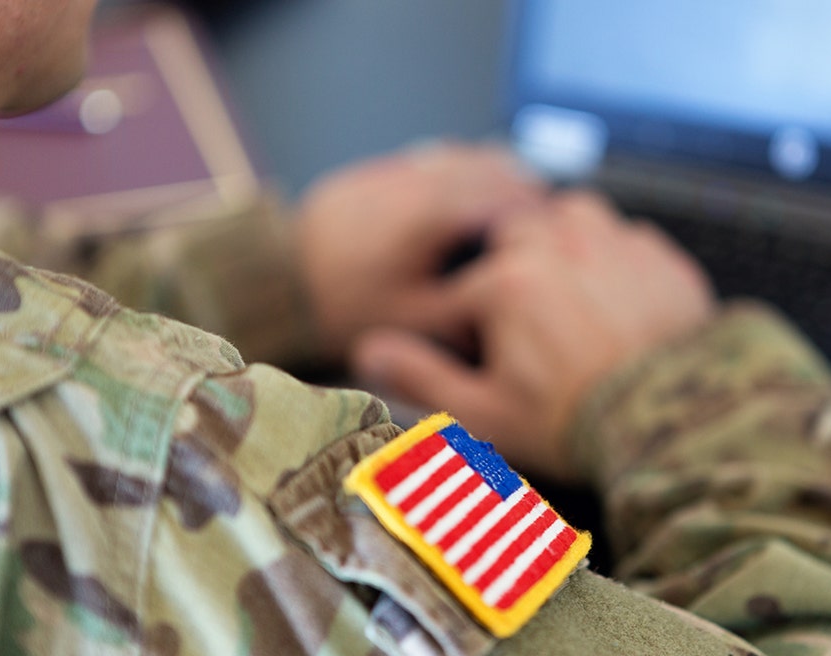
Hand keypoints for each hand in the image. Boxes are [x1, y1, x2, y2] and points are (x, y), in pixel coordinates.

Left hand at [295, 142, 546, 361]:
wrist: (274, 286)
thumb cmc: (345, 310)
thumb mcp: (414, 322)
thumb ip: (471, 306)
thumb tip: (515, 298)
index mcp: (428, 215)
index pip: (501, 196)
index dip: (536, 211)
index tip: (557, 227)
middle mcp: (411, 182)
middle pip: (484, 166)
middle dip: (520, 186)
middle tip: (546, 210)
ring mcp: (387, 173)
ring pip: (455, 157)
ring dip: (489, 173)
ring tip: (513, 197)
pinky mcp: (367, 176)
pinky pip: (424, 160)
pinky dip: (454, 171)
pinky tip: (464, 193)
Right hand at [352, 192, 715, 481]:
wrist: (680, 424)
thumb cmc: (576, 424)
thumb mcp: (485, 413)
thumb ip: (422, 377)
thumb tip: (368, 351)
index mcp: (506, 284)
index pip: (462, 292)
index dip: (465, 328)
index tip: (481, 356)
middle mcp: (559, 247)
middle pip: (514, 235)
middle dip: (508, 267)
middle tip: (522, 318)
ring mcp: (616, 245)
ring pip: (573, 215)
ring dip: (561, 240)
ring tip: (566, 288)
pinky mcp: (661, 258)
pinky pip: (628, 236)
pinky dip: (615, 256)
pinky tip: (618, 297)